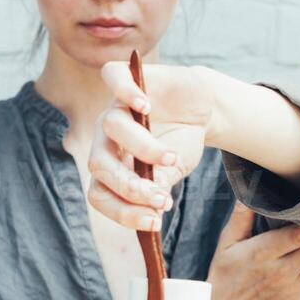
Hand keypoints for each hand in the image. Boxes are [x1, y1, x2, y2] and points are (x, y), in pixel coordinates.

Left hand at [86, 60, 216, 230]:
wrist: (201, 110)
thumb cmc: (181, 143)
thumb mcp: (172, 173)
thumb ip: (157, 190)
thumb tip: (153, 215)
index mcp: (111, 166)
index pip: (100, 194)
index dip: (122, 212)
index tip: (154, 222)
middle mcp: (106, 139)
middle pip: (98, 164)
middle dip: (128, 186)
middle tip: (160, 197)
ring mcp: (115, 107)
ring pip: (111, 127)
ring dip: (143, 148)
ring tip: (171, 157)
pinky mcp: (127, 78)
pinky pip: (113, 77)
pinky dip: (126, 92)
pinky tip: (145, 107)